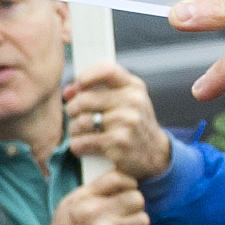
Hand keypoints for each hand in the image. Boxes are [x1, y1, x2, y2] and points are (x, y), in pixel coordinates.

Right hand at [34, 161, 155, 224]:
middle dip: (133, 205)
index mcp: (85, 201)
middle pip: (137, 199)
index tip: (126, 191)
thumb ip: (94, 191)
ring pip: (143, 220)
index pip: (118, 178)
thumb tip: (123, 180)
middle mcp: (98, 215)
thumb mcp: (69, 205)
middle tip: (125, 213)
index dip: (128, 184)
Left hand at [59, 58, 175, 182]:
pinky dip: (78, 146)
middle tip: (78, 117)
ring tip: (84, 133)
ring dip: (75, 130)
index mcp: (134, 87)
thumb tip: (69, 92)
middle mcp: (133, 102)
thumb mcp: (128, 100)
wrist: (155, 153)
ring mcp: (127, 122)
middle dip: (73, 110)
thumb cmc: (133, 123)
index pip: (107, 70)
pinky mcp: (118, 142)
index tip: (78, 86)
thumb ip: (100, 89)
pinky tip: (86, 147)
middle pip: (84, 100)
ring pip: (80, 122)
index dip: (86, 76)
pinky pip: (81, 141)